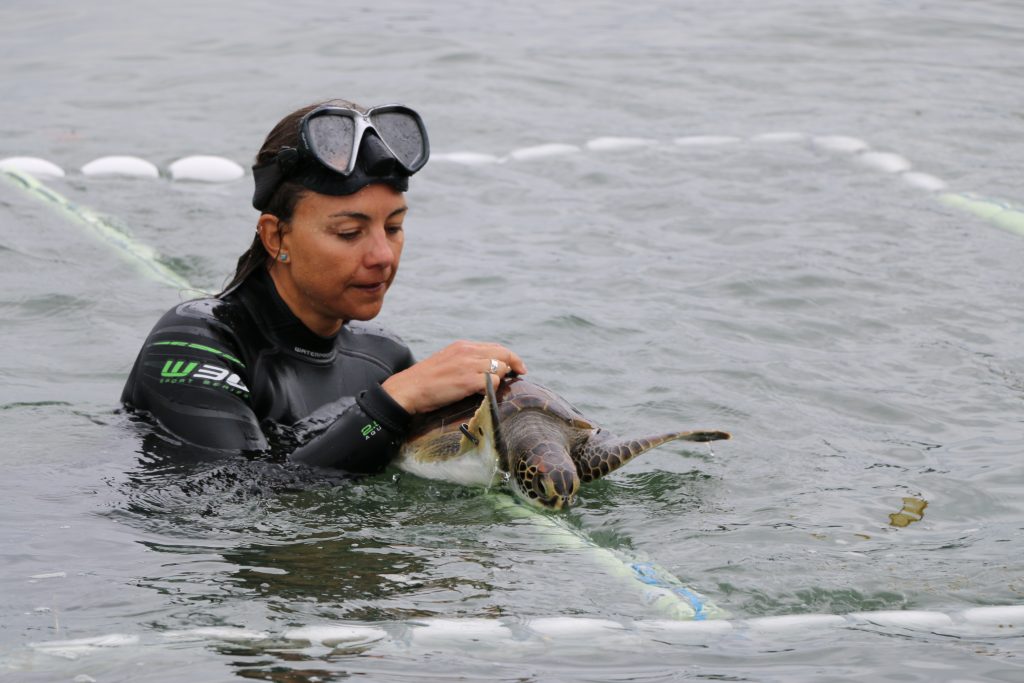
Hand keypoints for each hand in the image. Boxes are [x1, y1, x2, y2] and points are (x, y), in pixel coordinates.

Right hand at [382, 340, 526, 414]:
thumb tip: (487, 368)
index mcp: (463, 346)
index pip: (496, 347)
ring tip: (490, 388)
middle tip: (518, 375)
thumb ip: (466, 360)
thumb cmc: (426, 380)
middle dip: (514, 365)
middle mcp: (467, 352)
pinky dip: (492, 389)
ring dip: (500, 379)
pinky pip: (493, 382)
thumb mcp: (447, 360)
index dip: (511, 357)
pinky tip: (483, 394)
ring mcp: (468, 365)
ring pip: (500, 368)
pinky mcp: (467, 381)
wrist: (408, 389)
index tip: (519, 367)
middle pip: (503, 355)